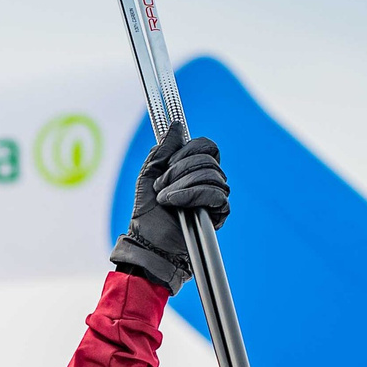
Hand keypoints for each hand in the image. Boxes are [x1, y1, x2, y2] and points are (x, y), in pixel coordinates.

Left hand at [110, 130, 231, 295]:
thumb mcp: (148, 175)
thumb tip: (176, 125)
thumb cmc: (148, 211)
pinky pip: (216, 194)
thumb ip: (162, 150)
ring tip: (165, 198)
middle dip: (179, 170)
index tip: (169, 163)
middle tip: (160, 186)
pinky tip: (176, 204)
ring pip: (212, 175)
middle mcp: (208, 180)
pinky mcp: (219, 213)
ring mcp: (215, 196)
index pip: (208, 146)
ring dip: (182, 185)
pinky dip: (192, 195)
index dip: (189, 149)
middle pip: (208, 159)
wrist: (148, 241)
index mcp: (194, 168)